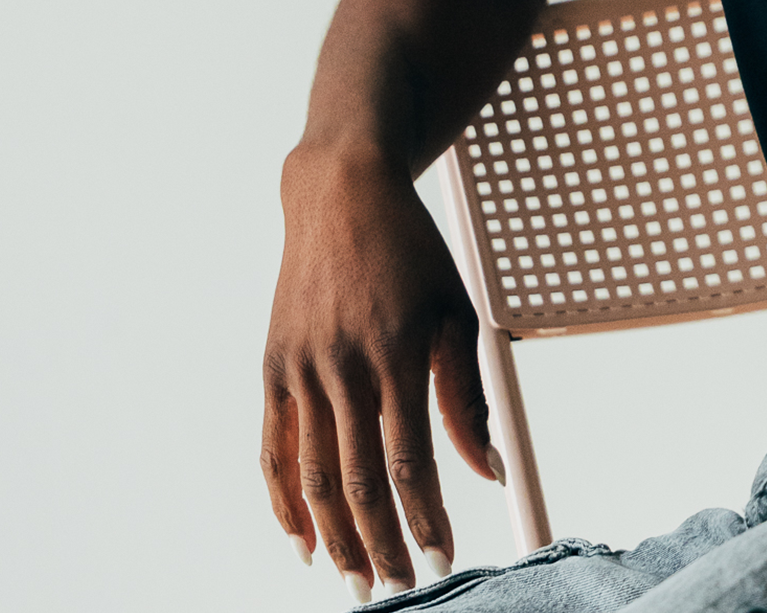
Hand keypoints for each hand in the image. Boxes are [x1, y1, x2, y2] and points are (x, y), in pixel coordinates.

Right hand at [261, 144, 493, 597]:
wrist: (342, 193)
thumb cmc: (411, 252)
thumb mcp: (456, 309)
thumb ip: (469, 395)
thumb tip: (492, 470)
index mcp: (400, 350)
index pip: (413, 460)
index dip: (427, 518)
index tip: (442, 557)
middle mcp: (346, 364)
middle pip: (361, 481)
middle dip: (382, 544)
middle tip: (400, 586)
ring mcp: (302, 368)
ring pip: (315, 476)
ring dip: (336, 537)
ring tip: (358, 579)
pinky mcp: (274, 368)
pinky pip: (274, 449)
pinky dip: (285, 501)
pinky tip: (304, 539)